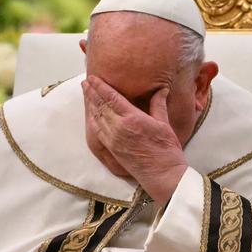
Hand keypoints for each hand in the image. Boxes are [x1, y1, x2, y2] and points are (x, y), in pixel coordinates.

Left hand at [82, 75, 186, 205]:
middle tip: (85, 82)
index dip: (100, 86)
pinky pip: (98, 131)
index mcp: (132, 118)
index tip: (92, 77)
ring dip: (90, 104)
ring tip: (86, 94)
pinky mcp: (112, 149)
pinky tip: (91, 114)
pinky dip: (92, 120)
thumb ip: (158, 104)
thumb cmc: (167, 150)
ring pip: (97, 118)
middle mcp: (119, 128)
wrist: (162, 175)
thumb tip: (161, 89)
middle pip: (100, 106)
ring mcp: (113, 140)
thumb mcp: (164, 124)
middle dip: (91, 93)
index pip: (111, 97)